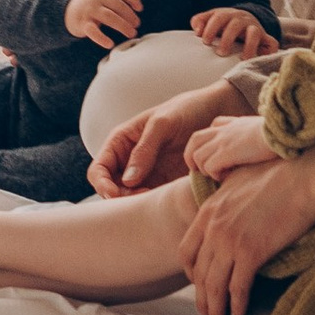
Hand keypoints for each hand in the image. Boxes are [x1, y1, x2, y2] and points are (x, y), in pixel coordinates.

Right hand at [65, 0, 142, 48]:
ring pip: (109, 17)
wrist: (64, 10)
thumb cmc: (89, 5)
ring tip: (131, 34)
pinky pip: (93, 32)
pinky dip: (102, 38)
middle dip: (130, 16)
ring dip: (123, 26)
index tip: (140, 9)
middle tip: (137, 25)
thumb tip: (135, 13)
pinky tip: (110, 44)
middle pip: (118, 5)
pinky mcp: (82, 23)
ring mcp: (89, 10)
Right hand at [89, 77, 239, 193]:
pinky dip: (154, 205)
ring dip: (138, 204)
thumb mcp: (163, 123)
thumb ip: (145, 149)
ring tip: (158, 198)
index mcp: (121, 142)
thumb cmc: (186, 109)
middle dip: (121, 198)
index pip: (99, 169)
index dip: (102, 184)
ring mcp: (147, 174)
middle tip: (144, 197)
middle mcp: (129, 161)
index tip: (115, 194)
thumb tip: (127, 180)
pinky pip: (152, 201)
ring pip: (130, 199)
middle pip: (112, 189)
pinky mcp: (164, 184)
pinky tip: (168, 200)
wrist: (216, 112)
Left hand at [177, 144, 314, 314]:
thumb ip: (224, 197)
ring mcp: (231, 241)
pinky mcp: (252, 253)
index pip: (186, 251)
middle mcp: (214, 228)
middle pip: (198, 274)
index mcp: (208, 211)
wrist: (303, 175)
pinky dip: (236, 305)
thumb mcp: (238, 180)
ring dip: (215, 309)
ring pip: (214, 286)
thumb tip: (224, 208)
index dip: (190, 272)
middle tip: (207, 314)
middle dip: (201, 299)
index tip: (199, 284)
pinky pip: (237, 288)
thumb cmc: (278, 173)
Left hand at [184, 113, 274, 183]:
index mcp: (231, 124)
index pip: (208, 130)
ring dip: (205, 169)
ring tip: (218, 175)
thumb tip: (252, 148)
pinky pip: (209, 166)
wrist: (282, 132)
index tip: (212, 158)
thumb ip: (250, 136)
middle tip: (201, 171)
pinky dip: (215, 174)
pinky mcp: (226, 152)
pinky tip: (227, 176)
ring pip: (197, 156)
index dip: (205, 145)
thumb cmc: (278, 135)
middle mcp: (222, 130)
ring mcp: (222, 141)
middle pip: (194, 140)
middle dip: (192, 157)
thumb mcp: (260, 130)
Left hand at [190, 5, 276, 58]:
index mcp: (226, 14)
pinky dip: (269, 51)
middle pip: (235, 25)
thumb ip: (199, 21)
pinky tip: (261, 59)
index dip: (211, 29)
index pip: (218, 18)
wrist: (245, 18)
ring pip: (254, 33)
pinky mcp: (265, 38)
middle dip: (228, 38)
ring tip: (243, 59)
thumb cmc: (223, 23)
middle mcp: (242, 19)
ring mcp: (255, 28)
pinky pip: (272, 43)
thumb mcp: (210, 18)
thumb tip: (197, 31)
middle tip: (221, 53)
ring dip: (249, 46)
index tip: (206, 42)